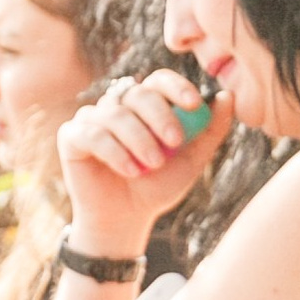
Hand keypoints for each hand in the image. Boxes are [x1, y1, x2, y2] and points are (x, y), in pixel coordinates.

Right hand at [56, 70, 230, 262]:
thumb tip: (228, 96)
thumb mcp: (192, 160)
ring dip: (138, 139)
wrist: (126, 218)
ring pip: (115, 114)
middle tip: (174, 142)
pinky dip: (114, 151)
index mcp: (147, 105)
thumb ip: (210, 130)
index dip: (176, 87)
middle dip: (159, 116)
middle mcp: (118, 106)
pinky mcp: (71, 137)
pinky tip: (129, 171)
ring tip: (151, 165)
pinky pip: (92, 134)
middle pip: (138, 93)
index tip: (194, 105)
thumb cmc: (157, 187)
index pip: (159, 81)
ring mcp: (92, 119)